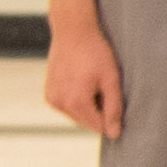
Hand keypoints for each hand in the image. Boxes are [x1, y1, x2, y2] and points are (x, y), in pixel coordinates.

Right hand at [43, 20, 121, 140]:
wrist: (73, 32)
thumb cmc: (96, 53)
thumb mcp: (111, 79)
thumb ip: (114, 108)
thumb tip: (115, 134)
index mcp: (75, 102)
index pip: (99, 127)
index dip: (113, 118)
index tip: (117, 100)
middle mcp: (59, 104)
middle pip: (87, 122)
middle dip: (100, 112)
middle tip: (105, 88)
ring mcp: (51, 99)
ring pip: (77, 115)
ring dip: (89, 107)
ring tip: (94, 83)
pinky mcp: (48, 93)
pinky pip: (68, 107)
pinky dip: (78, 101)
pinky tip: (84, 83)